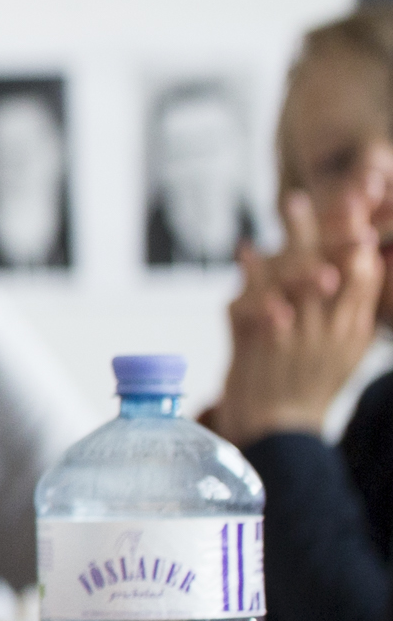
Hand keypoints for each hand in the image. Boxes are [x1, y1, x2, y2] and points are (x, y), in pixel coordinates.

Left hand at [210, 190, 381, 445]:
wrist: (278, 433)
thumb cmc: (305, 384)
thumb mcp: (341, 346)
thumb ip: (349, 306)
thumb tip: (371, 264)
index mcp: (353, 329)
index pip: (366, 273)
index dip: (363, 235)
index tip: (361, 198)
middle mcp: (331, 331)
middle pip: (341, 268)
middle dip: (340, 225)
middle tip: (338, 187)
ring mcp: (298, 338)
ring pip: (303, 277)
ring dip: (298, 237)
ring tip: (293, 201)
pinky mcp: (264, 348)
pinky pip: (261, 304)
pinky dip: (255, 274)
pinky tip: (248, 249)